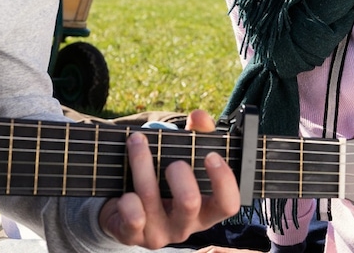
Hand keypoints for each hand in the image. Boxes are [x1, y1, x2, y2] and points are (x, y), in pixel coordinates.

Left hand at [99, 109, 240, 247]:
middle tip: (172, 160)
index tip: (210, 156)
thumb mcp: (183, 158)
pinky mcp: (132, 236)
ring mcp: (159, 234)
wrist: (125, 209)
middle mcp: (185, 226)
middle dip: (178, 172)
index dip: (223, 181)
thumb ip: (197, 134)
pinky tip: (124, 189)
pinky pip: (131, 218)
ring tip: (136, 141)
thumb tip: (201, 117)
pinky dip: (127, 198)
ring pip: (151, 199)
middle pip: (189, 202)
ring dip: (142, 163)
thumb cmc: (163, 180)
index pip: (228, 205)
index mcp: (205, 211)